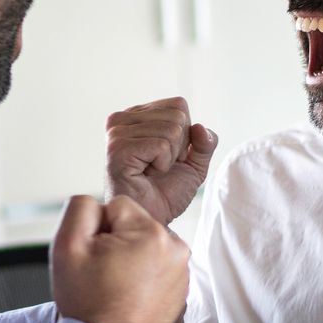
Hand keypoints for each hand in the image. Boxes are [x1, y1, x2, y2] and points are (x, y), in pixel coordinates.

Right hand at [48, 195, 189, 322]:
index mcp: (152, 233)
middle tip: (103, 276)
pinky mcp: (182, 292)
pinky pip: (156, 271)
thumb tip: (98, 204)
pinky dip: (142, 281)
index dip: (97, 230)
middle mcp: (176, 250)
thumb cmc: (87, 304)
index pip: (117, 207)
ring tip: (115, 289)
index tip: (95, 257)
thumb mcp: (67, 244)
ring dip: (129, 262)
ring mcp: (182, 273)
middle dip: (116, 245)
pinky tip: (127, 299)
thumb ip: (80, 207)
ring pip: (145, 248)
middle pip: (134, 227)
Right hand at [107, 98, 217, 225]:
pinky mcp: (118, 148)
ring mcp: (117, 133)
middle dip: (179, 146)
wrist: (151, 218)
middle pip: (177, 115)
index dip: (185, 135)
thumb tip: (200, 127)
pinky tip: (146, 174)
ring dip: (169, 158)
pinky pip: (161, 145)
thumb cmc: (166, 192)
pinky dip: (162, 164)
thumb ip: (205, 143)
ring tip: (151, 171)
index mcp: (138, 115)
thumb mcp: (195, 165)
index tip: (168, 156)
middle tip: (159, 166)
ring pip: (171, 129)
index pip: (179, 105)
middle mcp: (123, 119)